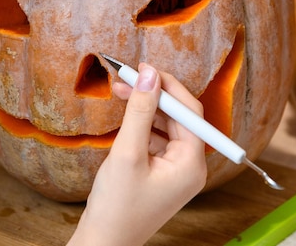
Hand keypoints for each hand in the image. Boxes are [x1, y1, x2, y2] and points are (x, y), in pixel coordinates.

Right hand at [68, 64, 206, 245]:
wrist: (104, 242)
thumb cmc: (116, 206)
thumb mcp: (128, 153)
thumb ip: (140, 111)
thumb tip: (150, 75)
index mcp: (192, 164)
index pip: (190, 111)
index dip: (167, 86)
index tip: (144, 68)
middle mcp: (191, 166)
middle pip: (179, 117)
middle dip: (153, 95)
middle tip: (126, 78)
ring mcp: (177, 170)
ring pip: (167, 125)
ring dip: (146, 108)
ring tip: (122, 92)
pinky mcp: (163, 172)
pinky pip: (158, 139)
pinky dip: (143, 125)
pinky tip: (127, 117)